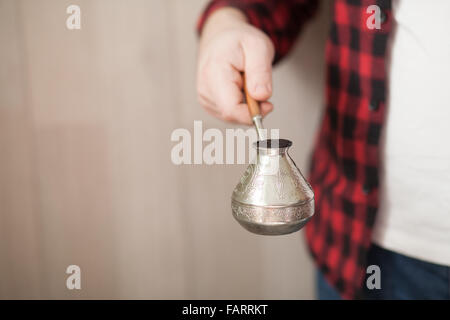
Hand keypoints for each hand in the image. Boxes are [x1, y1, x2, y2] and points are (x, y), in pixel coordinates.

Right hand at [197, 8, 274, 124]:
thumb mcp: (259, 47)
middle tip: (257, 84)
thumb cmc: (239, 40)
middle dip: (252, 107)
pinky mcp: (208, 104)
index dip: (252, 113)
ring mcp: (204, 98)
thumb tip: (262, 97)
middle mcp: (205, 89)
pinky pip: (230, 115)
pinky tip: (239, 88)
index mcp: (215, 73)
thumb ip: (261, 72)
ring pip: (233, 117)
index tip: (268, 103)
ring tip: (246, 82)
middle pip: (233, 115)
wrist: (220, 37)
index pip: (231, 109)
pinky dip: (240, 105)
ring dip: (246, 106)